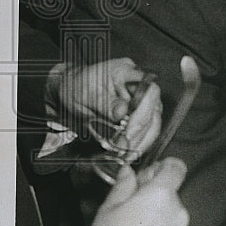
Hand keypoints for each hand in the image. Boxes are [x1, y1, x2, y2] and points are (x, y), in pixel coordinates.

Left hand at [45, 58, 161, 156]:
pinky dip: (140, 142)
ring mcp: (141, 99)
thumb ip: (104, 103)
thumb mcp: (84, 94)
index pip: (149, 89)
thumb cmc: (77, 87)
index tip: (129, 131)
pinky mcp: (140, 113)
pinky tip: (129, 152)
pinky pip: (148, 129)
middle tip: (124, 147)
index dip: (144, 111)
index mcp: (126, 72)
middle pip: (154, 109)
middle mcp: (138, 84)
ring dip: (142, 140)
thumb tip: (122, 112)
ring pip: (154, 121)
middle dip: (140, 132)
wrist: (71, 91)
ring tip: (126, 154)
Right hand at [84, 157, 190, 225]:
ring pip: (174, 223)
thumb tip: (128, 173)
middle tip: (133, 213)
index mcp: (161, 195)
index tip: (154, 174)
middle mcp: (178, 214)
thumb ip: (124, 185)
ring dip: (161, 225)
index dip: (164, 168)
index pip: (176, 168)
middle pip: (171, 198)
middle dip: (156, 201)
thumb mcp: (108, 208)